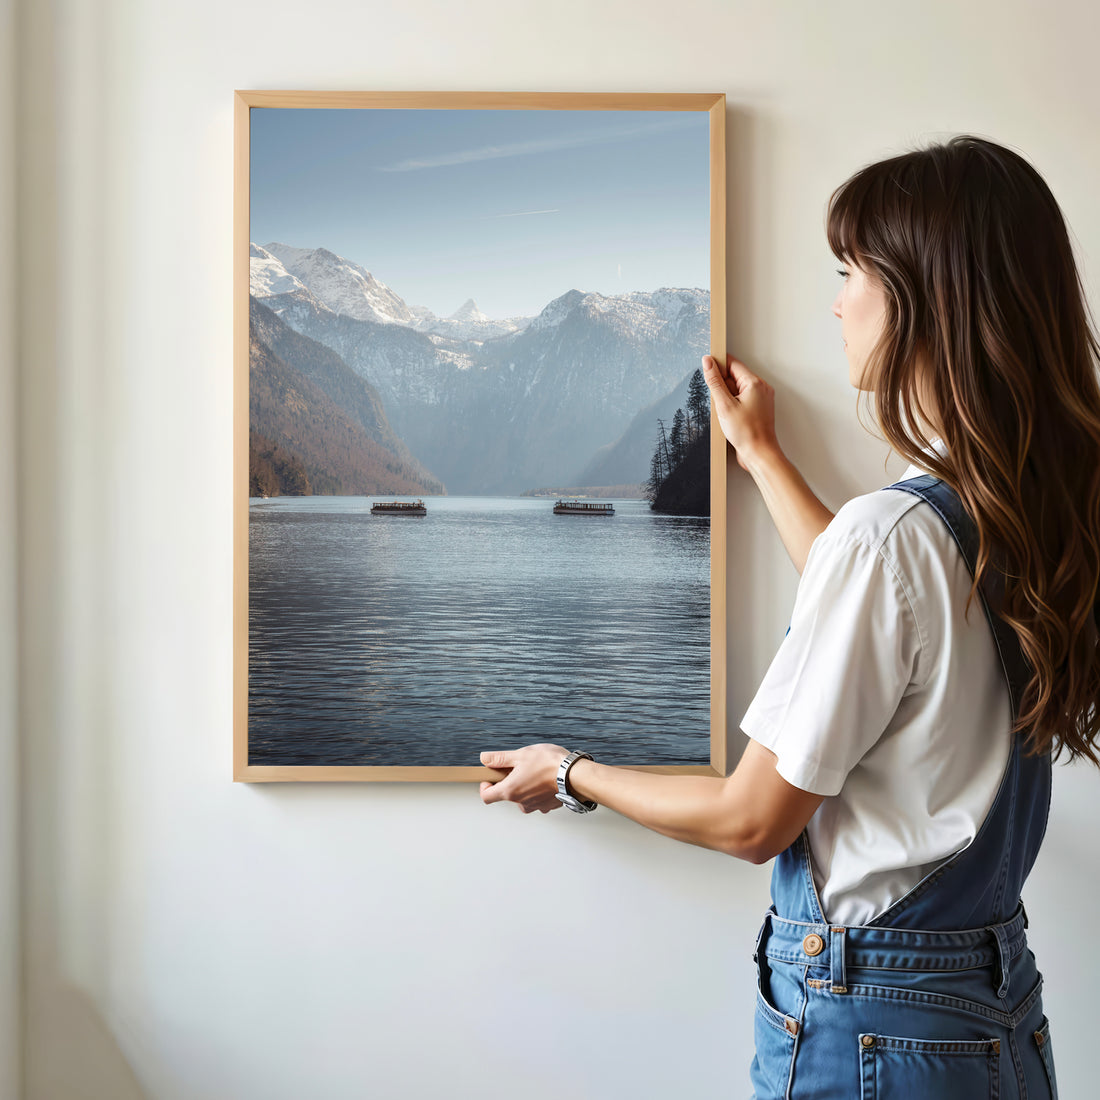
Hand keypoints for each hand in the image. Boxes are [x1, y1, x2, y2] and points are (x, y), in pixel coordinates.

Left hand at [479, 744, 567, 813]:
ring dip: (524, 786)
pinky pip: (537, 799)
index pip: (487, 796)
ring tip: (534, 771)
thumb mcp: (520, 755)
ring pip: (522, 797)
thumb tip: (485, 758)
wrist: (575, 775)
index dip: (485, 786)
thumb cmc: (550, 764)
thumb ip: (499, 758)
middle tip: (518, 767)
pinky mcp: (547, 806)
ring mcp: (535, 806)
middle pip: (506, 795)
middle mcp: (521, 802)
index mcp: (510, 790)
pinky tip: (545, 778)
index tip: (490, 777)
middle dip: (508, 781)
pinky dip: (538, 790)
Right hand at [701, 354, 779, 471]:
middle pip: (735, 376)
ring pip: (737, 389)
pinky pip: (741, 399)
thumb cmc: (747, 433)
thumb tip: (708, 362)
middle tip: (719, 402)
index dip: (718, 365)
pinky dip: (732, 405)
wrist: (759, 454)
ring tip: (726, 413)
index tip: (707, 369)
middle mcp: (761, 388)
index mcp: (755, 383)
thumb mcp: (724, 405)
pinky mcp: (758, 408)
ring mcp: (761, 399)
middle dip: (722, 386)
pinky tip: (730, 417)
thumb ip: (714, 381)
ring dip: (727, 397)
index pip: (733, 363)